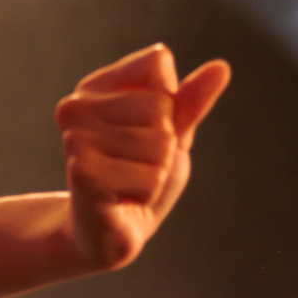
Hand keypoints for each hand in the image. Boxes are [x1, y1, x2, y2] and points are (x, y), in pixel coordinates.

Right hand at [53, 45, 230, 273]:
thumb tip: (222, 67)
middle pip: (161, 107)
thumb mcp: (172, 137)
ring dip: (156, 173)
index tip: (143, 132)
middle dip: (164, 146)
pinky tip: (122, 200)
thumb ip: (190, 103)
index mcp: (94, 89)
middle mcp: (76, 108)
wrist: (109, 235)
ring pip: (159, 144)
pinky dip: (148, 193)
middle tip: (135, 168)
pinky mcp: (83, 173)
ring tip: (128, 185)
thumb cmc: (138, 180)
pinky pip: (151, 175)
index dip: (168, 102)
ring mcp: (75, 140)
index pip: (156, 62)